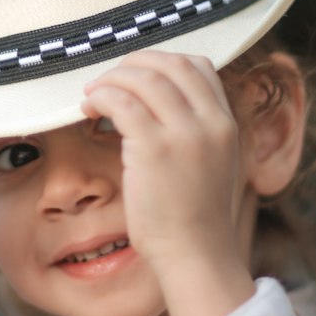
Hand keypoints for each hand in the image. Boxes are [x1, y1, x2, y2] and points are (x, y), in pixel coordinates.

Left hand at [80, 51, 254, 315]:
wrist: (195, 253)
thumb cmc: (194, 215)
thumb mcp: (211, 162)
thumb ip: (195, 129)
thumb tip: (155, 101)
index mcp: (226, 122)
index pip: (199, 66)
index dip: (161, 61)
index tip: (136, 74)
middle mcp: (210, 121)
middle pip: (170, 64)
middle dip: (133, 63)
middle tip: (108, 79)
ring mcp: (183, 133)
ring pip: (143, 78)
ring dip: (111, 79)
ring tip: (93, 95)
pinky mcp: (153, 148)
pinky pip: (120, 102)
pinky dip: (100, 96)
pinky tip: (89, 109)